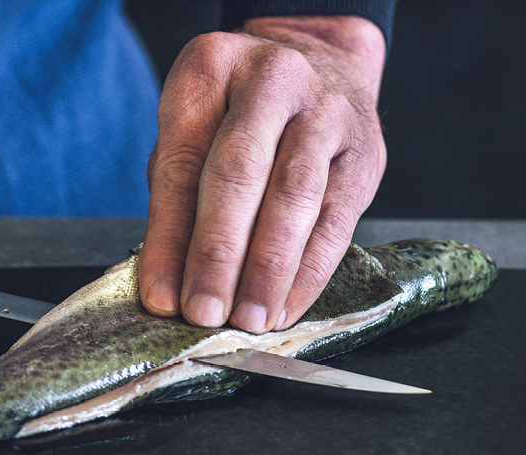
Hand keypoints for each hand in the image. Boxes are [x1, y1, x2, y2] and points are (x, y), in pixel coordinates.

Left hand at [139, 15, 386, 332]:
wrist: (323, 64)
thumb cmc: (240, 112)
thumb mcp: (194, 131)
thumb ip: (175, 200)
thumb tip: (167, 288)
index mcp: (212, 65)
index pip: (184, 160)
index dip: (170, 235)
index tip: (161, 294)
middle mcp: (274, 79)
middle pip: (240, 174)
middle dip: (218, 253)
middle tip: (203, 312)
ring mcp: (327, 113)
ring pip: (294, 199)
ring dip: (267, 270)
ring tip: (246, 320)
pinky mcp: (363, 154)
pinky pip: (336, 222)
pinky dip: (309, 272)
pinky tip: (285, 307)